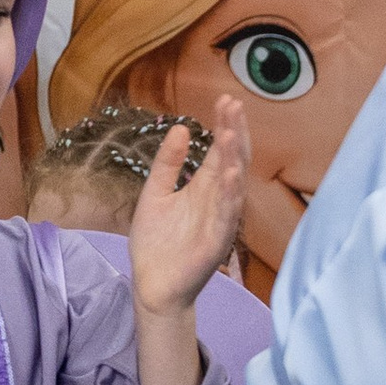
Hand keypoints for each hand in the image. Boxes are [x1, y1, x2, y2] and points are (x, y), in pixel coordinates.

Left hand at [127, 97, 248, 319]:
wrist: (151, 285)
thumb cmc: (156, 243)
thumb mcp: (155, 193)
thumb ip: (167, 163)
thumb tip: (181, 128)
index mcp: (204, 188)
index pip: (219, 150)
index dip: (224, 125)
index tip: (226, 99)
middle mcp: (217, 201)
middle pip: (231, 161)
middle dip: (234, 133)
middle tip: (234, 105)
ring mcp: (219, 221)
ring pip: (233, 186)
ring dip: (233, 160)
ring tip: (232, 133)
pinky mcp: (216, 243)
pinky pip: (226, 217)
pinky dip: (228, 196)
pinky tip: (228, 175)